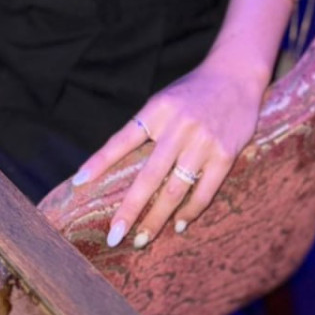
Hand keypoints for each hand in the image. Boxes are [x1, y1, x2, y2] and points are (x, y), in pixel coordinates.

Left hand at [70, 57, 266, 248]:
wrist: (235, 75)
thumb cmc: (192, 93)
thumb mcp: (163, 101)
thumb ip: (144, 128)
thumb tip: (116, 165)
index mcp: (157, 110)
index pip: (123, 139)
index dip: (100, 161)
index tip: (79, 181)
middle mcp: (179, 126)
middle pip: (148, 176)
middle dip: (130, 209)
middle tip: (114, 235)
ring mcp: (203, 142)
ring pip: (175, 190)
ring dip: (157, 219)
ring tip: (141, 239)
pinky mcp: (225, 154)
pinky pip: (204, 192)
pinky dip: (190, 212)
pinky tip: (178, 225)